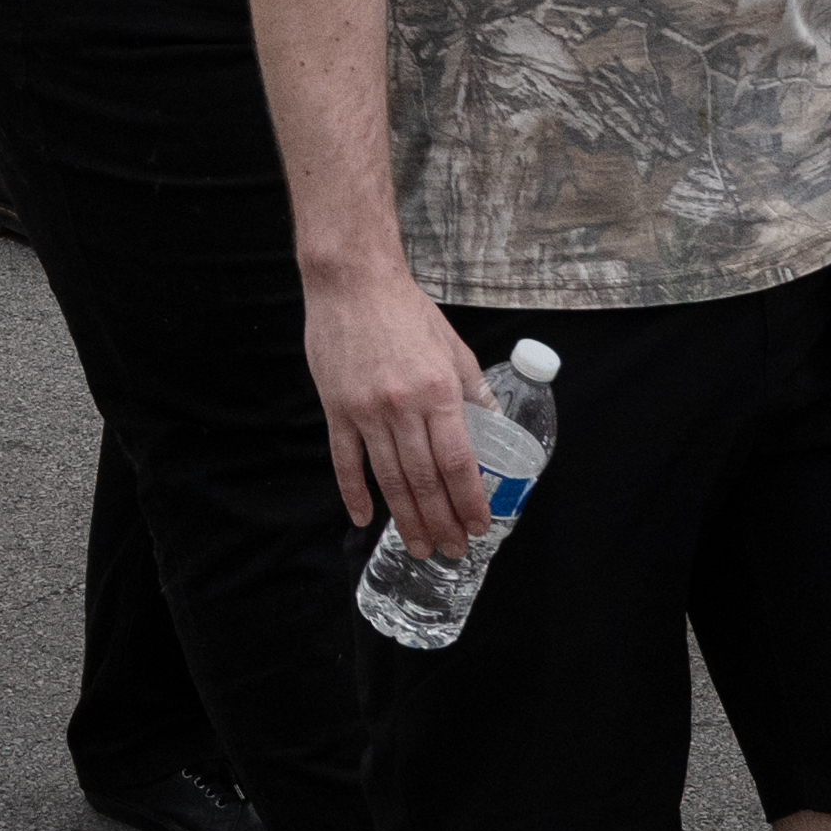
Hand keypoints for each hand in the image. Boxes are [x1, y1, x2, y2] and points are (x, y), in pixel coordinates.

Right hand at [305, 265, 494, 552]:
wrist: (352, 281)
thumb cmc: (405, 310)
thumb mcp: (453, 345)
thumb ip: (473, 388)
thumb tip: (493, 422)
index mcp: (438, 391)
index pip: (458, 462)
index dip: (469, 500)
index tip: (479, 526)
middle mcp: (403, 407)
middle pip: (425, 479)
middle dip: (442, 520)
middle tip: (451, 549)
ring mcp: (367, 411)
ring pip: (389, 478)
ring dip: (406, 517)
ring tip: (419, 546)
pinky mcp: (337, 408)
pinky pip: (345, 460)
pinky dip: (354, 493)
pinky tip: (364, 518)